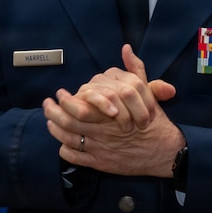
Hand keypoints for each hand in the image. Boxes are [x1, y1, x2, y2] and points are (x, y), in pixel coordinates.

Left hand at [43, 45, 184, 177]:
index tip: (59, 93)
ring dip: (55, 129)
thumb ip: (135, 70)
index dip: (65, 100)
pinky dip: (64, 149)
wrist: (164, 151)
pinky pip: (75, 157)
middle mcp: (102, 132)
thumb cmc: (154, 121)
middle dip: (53, 113)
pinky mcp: (101, 163)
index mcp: (110, 114)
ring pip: (69, 139)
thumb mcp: (146, 93)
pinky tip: (61, 143)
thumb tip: (126, 48)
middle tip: (47, 105)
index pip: (79, 107)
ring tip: (49, 121)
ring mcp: (100, 149)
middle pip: (68, 123)